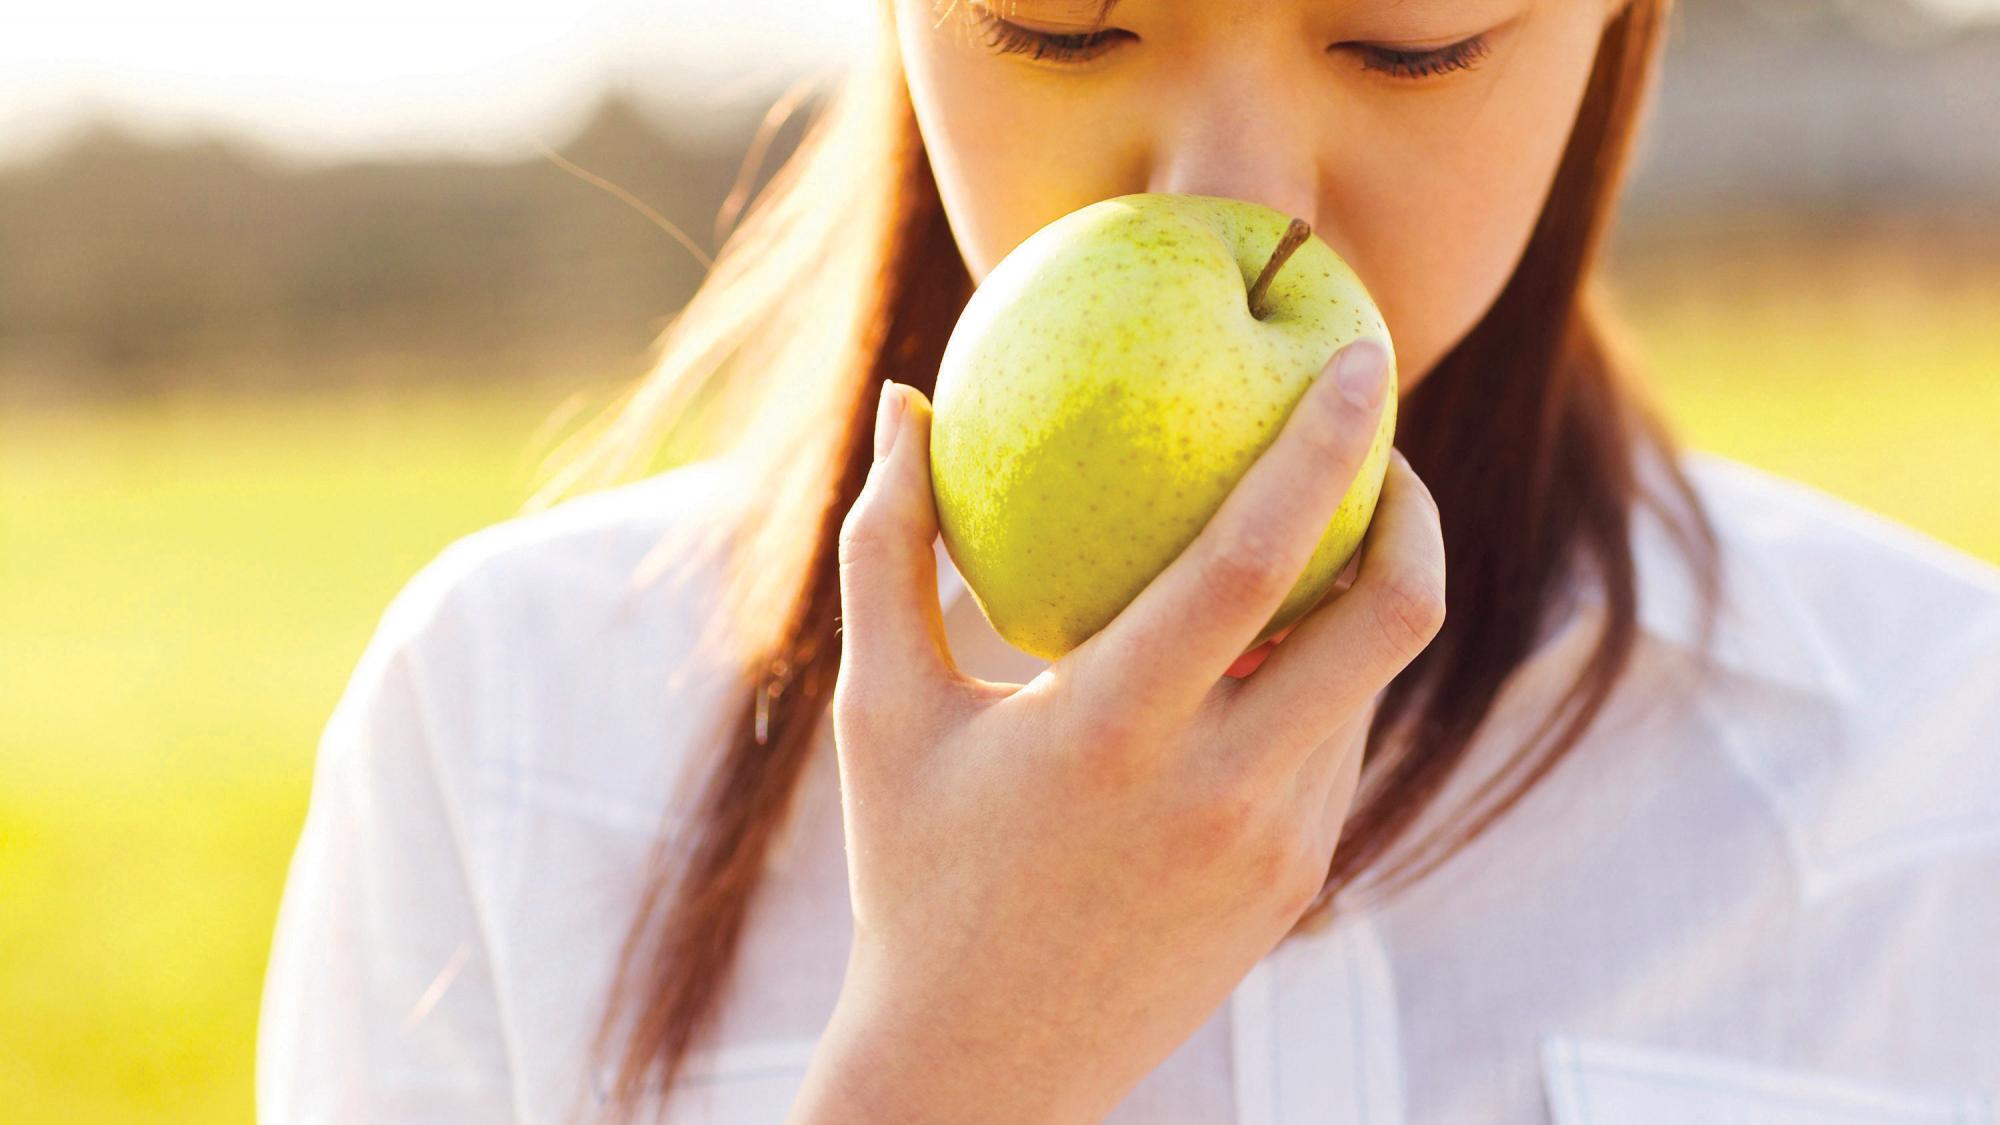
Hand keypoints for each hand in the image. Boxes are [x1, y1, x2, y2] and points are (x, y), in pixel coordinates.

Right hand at [790, 338, 1444, 1124]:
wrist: (981, 1071)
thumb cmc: (913, 875)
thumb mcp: (881, 712)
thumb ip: (888, 547)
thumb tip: (909, 404)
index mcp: (1112, 732)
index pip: (1261, 560)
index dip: (1328, 445)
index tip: (1362, 357)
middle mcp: (1221, 791)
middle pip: (1393, 618)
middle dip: (1414, 507)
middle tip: (1378, 441)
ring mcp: (1277, 848)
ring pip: (1372, 681)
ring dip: (1363, 590)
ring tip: (1311, 533)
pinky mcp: (1299, 885)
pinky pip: (1340, 745)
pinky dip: (1323, 675)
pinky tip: (1264, 650)